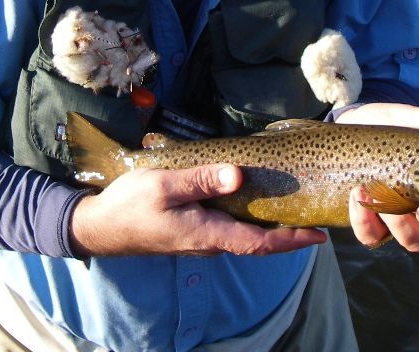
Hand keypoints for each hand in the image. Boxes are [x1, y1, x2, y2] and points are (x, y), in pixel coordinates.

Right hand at [67, 163, 326, 257]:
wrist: (99, 226)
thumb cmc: (130, 205)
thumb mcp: (164, 185)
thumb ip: (201, 180)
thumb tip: (238, 175)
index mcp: (207, 233)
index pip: (259, 243)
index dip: (291, 240)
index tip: (319, 236)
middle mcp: (209, 241)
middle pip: (257, 240)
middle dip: (288, 233)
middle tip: (315, 216)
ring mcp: (199, 238)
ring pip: (243, 234)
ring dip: (269, 225)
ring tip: (293, 206)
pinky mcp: (191, 230)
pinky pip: (228, 228)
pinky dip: (248, 218)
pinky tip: (253, 200)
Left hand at [336, 102, 418, 250]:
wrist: (355, 123)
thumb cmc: (396, 124)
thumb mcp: (415, 120)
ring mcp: (405, 221)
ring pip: (416, 241)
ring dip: (401, 224)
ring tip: (380, 190)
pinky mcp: (373, 224)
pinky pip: (373, 236)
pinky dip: (366, 221)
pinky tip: (359, 196)